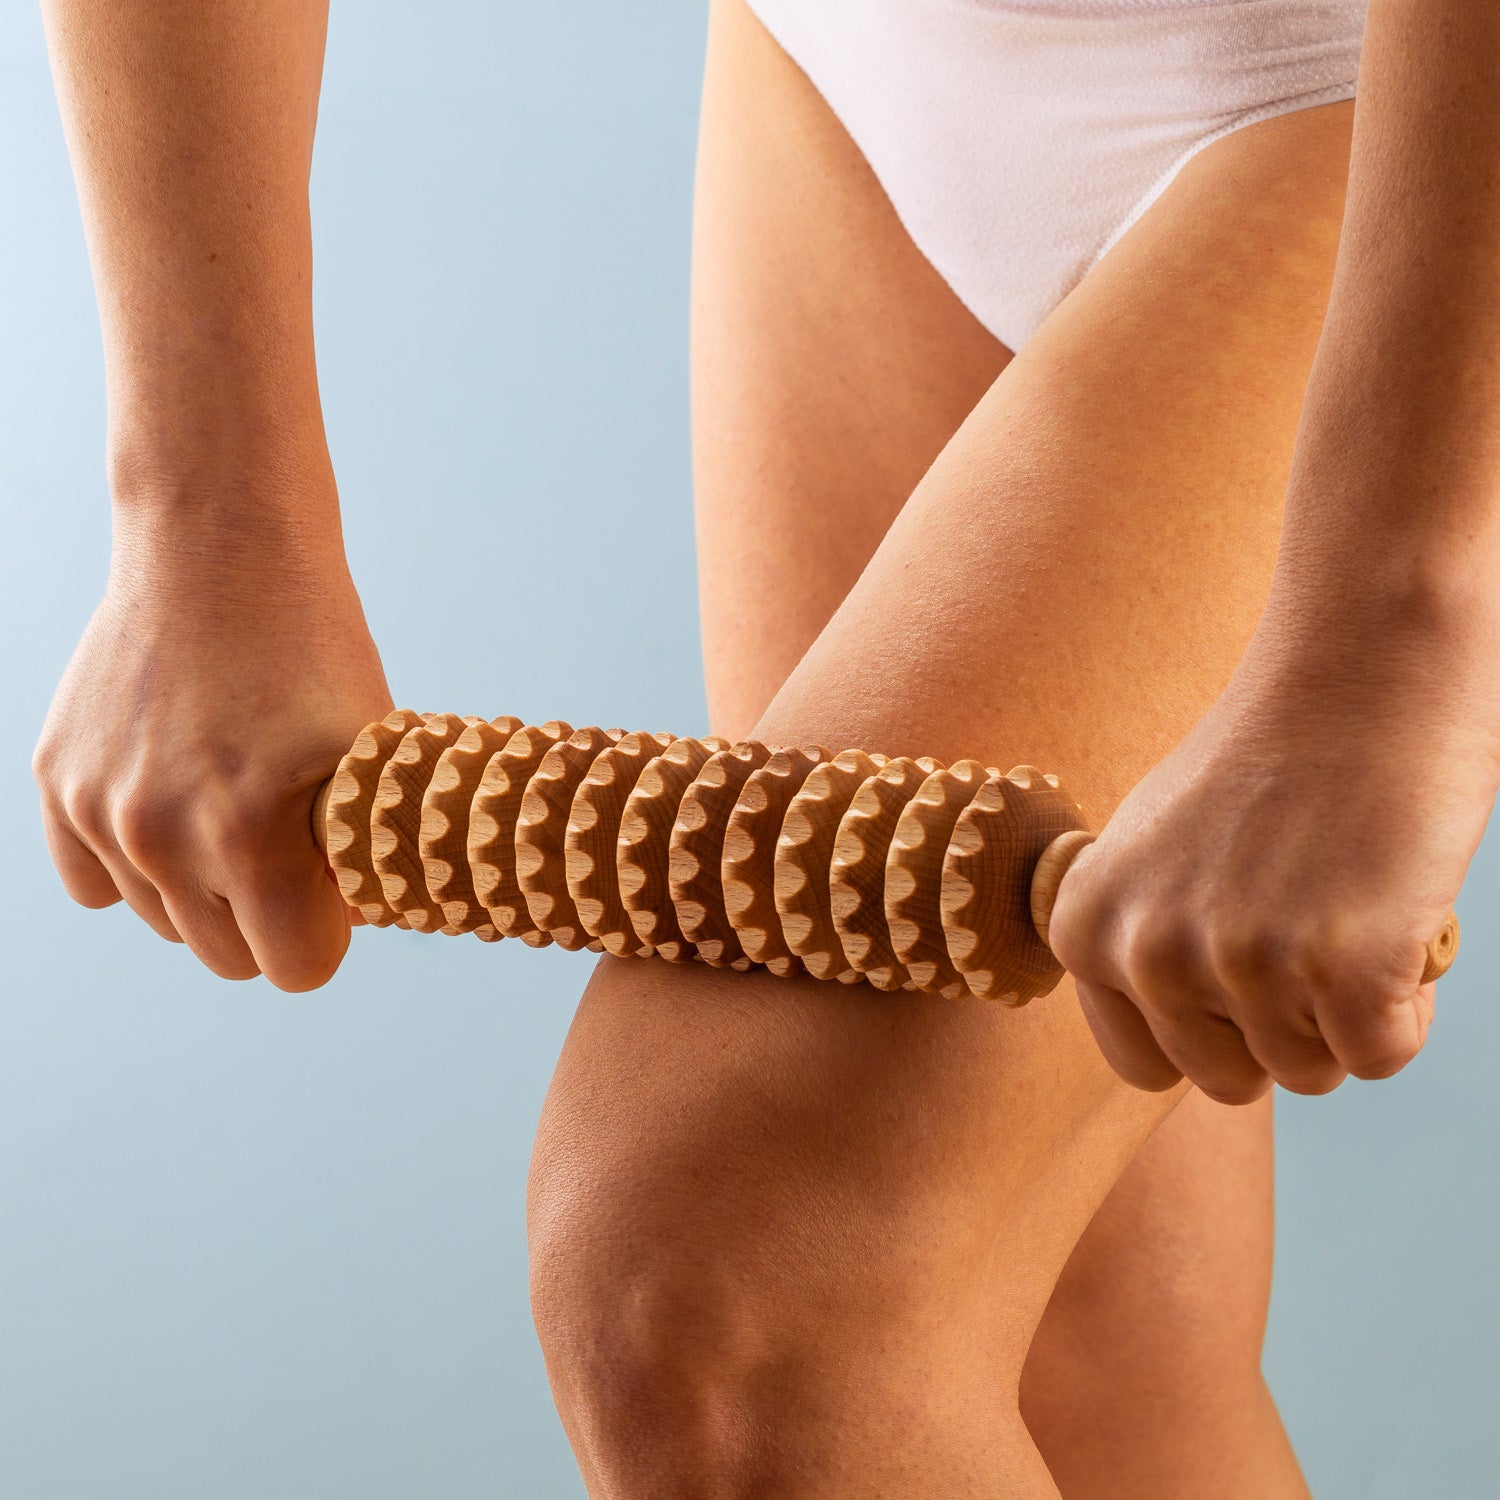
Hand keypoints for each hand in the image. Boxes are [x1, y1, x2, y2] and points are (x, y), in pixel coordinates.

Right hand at [33, 498, 391, 989]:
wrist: (219, 547)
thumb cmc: (314, 650)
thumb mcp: (369, 753)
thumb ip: (361, 855)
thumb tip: (350, 926)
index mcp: (252, 836)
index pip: (299, 970)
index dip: (328, 928)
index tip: (334, 881)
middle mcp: (162, 835)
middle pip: (230, 957)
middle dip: (270, 915)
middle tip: (290, 839)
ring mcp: (98, 810)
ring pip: (166, 922)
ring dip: (205, 886)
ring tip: (234, 798)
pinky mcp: (55, 782)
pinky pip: (96, 885)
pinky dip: (135, 863)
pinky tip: (173, 799)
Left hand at [1047, 609, 1498, 1103]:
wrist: (1355, 672)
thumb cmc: (1263, 762)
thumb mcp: (1149, 854)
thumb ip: (1138, 944)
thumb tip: (1156, 1038)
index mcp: (1086, 930)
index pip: (1147, 1068)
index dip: (1210, 1027)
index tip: (1241, 949)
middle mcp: (1147, 953)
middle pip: (1229, 1082)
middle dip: (1278, 1027)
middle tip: (1302, 926)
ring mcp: (1240, 963)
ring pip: (1309, 1074)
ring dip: (1343, 1011)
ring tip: (1341, 907)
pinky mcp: (1342, 968)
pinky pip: (1381, 1056)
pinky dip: (1404, 1007)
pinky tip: (1392, 921)